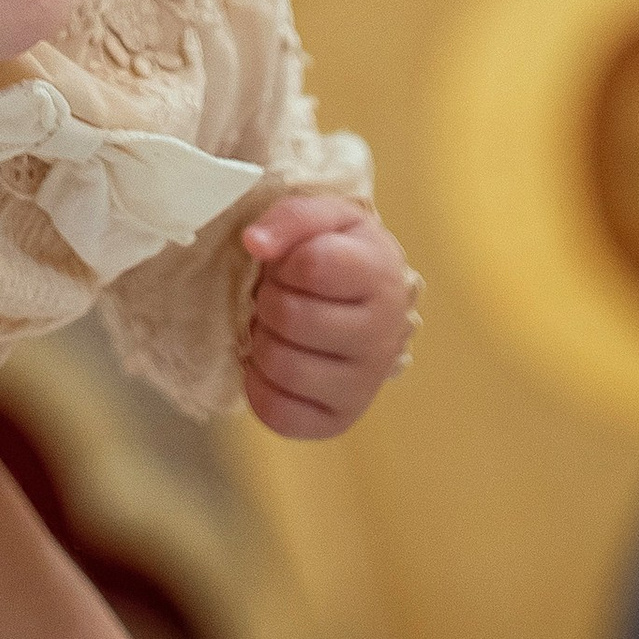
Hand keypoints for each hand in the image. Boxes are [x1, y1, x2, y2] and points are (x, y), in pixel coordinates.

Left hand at [240, 198, 418, 440]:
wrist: (365, 305)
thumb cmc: (338, 254)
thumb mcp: (324, 218)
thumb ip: (290, 217)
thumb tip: (254, 243)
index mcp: (382, 275)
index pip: (311, 266)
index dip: (285, 262)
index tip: (292, 266)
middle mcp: (384, 335)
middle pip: (290, 318)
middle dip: (270, 300)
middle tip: (282, 297)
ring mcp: (365, 385)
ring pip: (282, 366)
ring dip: (263, 341)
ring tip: (279, 329)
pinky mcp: (339, 420)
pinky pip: (278, 413)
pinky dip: (259, 386)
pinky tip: (272, 364)